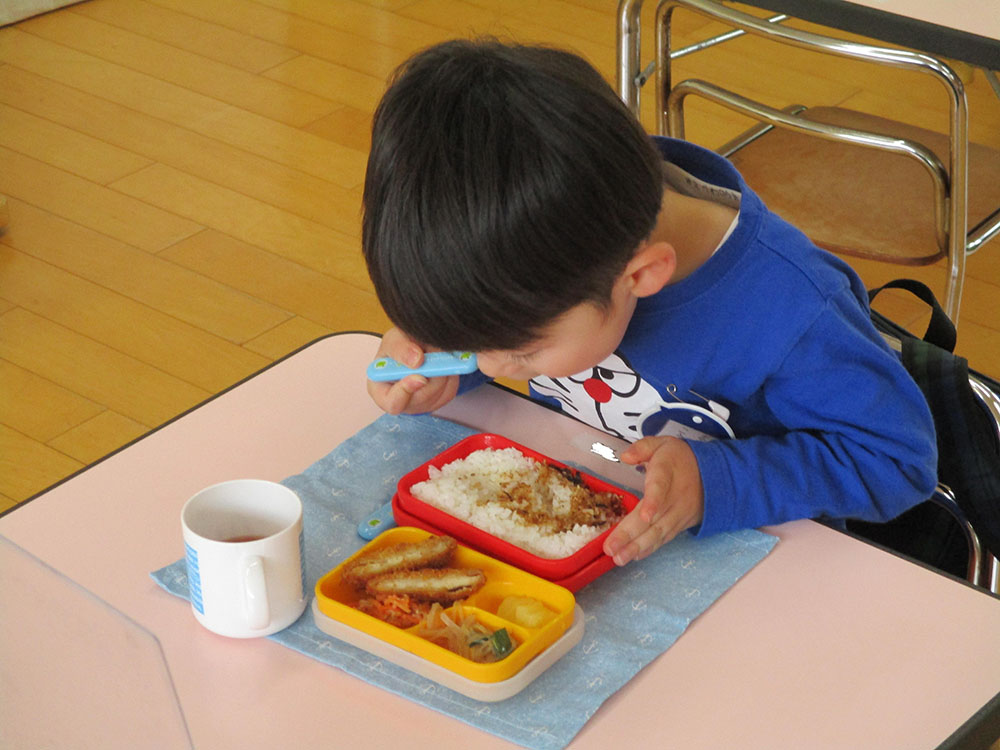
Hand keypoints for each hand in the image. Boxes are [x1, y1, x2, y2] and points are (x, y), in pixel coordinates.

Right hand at [366, 327, 460, 414]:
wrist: (415, 346)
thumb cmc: (399, 346)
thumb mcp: (393, 339)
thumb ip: (400, 348)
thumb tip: (416, 360)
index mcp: (380, 390)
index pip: (392, 402)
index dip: (406, 391)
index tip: (420, 376)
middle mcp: (401, 402)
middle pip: (421, 398)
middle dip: (431, 374)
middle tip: (433, 352)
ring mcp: (421, 405)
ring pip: (439, 393)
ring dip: (442, 370)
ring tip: (434, 353)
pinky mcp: (439, 401)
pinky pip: (450, 390)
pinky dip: (450, 374)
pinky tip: (440, 363)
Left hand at [603, 436, 703, 565]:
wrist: (715, 473)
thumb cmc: (681, 459)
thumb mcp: (663, 443)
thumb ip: (643, 447)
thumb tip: (626, 456)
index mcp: (667, 473)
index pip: (661, 488)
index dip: (653, 502)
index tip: (645, 515)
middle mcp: (674, 498)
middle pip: (654, 519)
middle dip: (631, 535)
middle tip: (612, 549)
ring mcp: (678, 514)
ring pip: (658, 533)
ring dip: (638, 547)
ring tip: (619, 558)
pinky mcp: (680, 524)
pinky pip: (664, 538)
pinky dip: (649, 548)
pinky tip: (634, 556)